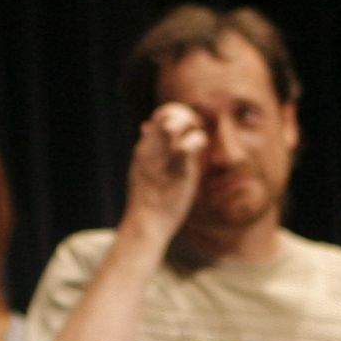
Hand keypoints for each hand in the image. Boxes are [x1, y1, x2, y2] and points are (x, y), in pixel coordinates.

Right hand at [122, 103, 206, 242]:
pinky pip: (188, 144)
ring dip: (191, 125)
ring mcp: (162, 157)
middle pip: (165, 114)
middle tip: (195, 132)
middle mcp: (150, 148)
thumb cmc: (146, 203)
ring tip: (197, 141)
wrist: (145, 225)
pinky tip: (200, 150)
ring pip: (175, 122)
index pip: (158, 119)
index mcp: (143, 149)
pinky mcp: (176, 169)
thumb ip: (147, 150)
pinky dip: (198, 141)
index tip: (186, 130)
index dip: (174, 118)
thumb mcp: (141, 171)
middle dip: (185, 117)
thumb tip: (145, 127)